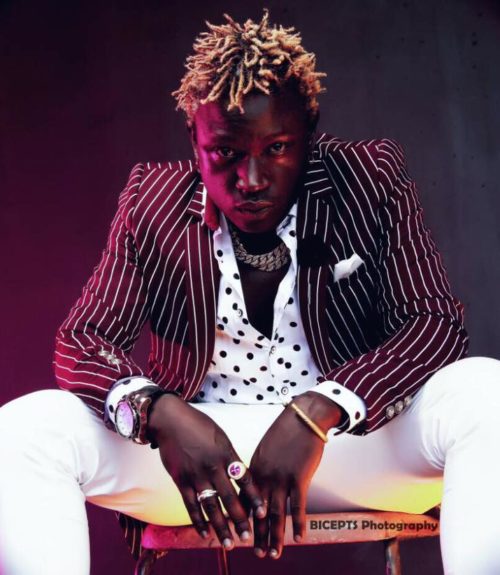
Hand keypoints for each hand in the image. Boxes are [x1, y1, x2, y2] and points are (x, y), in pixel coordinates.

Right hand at [147, 394, 264, 548]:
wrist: (171, 420)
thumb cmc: (198, 425)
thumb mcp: (221, 437)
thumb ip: (230, 456)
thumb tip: (241, 474)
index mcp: (226, 454)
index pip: (244, 480)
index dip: (254, 498)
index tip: (262, 514)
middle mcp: (213, 466)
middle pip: (229, 498)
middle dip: (240, 519)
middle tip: (248, 537)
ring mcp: (196, 475)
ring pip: (211, 506)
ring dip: (221, 527)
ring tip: (229, 543)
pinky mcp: (181, 480)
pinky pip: (191, 505)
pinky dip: (198, 521)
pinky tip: (206, 534)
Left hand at [245, 392, 341, 558]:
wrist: (303, 417)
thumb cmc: (286, 431)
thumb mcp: (266, 449)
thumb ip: (261, 467)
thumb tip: (257, 483)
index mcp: (254, 469)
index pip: (245, 499)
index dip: (243, 518)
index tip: (240, 533)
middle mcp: (265, 476)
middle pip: (258, 511)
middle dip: (257, 535)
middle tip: (255, 554)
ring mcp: (281, 478)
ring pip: (276, 513)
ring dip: (275, 536)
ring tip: (273, 554)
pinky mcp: (299, 477)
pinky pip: (298, 505)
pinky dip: (298, 523)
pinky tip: (298, 538)